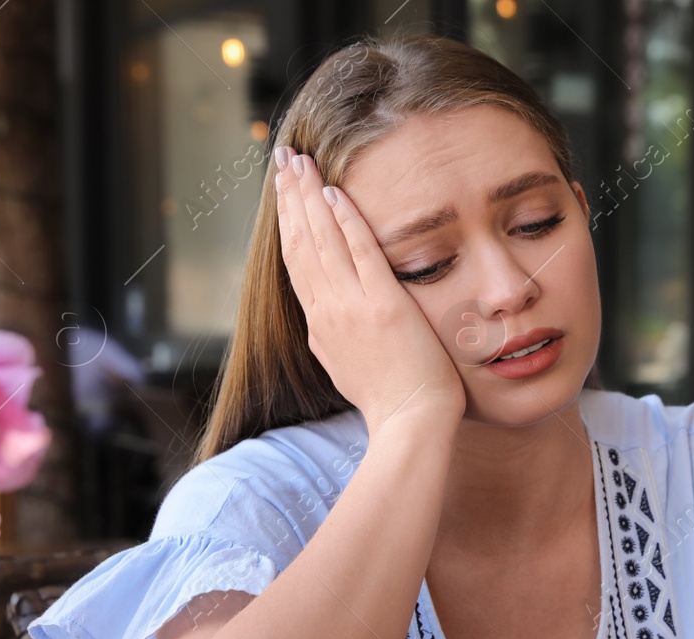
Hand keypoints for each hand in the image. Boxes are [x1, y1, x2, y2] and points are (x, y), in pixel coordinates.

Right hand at [273, 148, 465, 434]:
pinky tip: (336, 193)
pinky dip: (346, 221)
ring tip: (299, 161)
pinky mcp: (383, 307)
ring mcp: (352, 308)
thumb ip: (334, 340)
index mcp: (320, 327)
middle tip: (282, 158)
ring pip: (321, 241)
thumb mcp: (348, 370)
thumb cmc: (392, 403)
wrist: (411, 426)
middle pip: (300, 243)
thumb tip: (323, 324)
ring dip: (309, 197)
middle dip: (290, 197)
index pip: (297, 263)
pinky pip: (360, 253)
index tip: (283, 191)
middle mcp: (328, 312)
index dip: (288, 223)